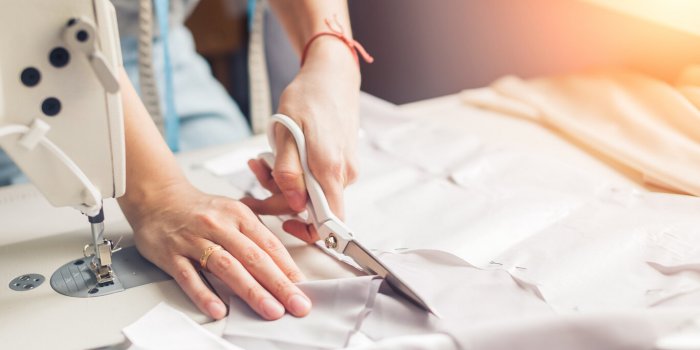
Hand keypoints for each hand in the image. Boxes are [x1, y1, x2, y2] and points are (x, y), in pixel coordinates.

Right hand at [120, 182, 310, 319]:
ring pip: (226, 267)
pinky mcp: (171, 254)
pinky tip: (219, 309)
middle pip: (253, 257)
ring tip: (270, 309)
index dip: (288, 268)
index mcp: (238, 215)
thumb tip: (284, 264)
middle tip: (295, 303)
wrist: (157, 198)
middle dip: (278, 284)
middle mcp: (218, 226)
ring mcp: (194, 240)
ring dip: (251, 291)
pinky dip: (204, 293)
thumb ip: (257, 234)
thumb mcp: (233, 212)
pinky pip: (189, 276)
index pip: (268, 244)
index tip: (302, 288)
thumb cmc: (200, 211)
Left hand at [242, 38, 360, 242]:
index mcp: (330, 170)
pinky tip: (280, 154)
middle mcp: (343, 173)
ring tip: (262, 158)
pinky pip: (317, 178)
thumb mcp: (287, 132)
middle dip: (279, 196)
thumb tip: (293, 204)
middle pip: (312, 207)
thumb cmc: (309, 97)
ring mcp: (344, 168)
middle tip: (255, 174)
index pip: (329, 223)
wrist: (332, 75)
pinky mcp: (341, 161)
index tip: (284, 223)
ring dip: (284, 181)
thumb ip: (288, 172)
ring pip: (312, 191)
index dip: (307, 231)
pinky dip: (296, 171)